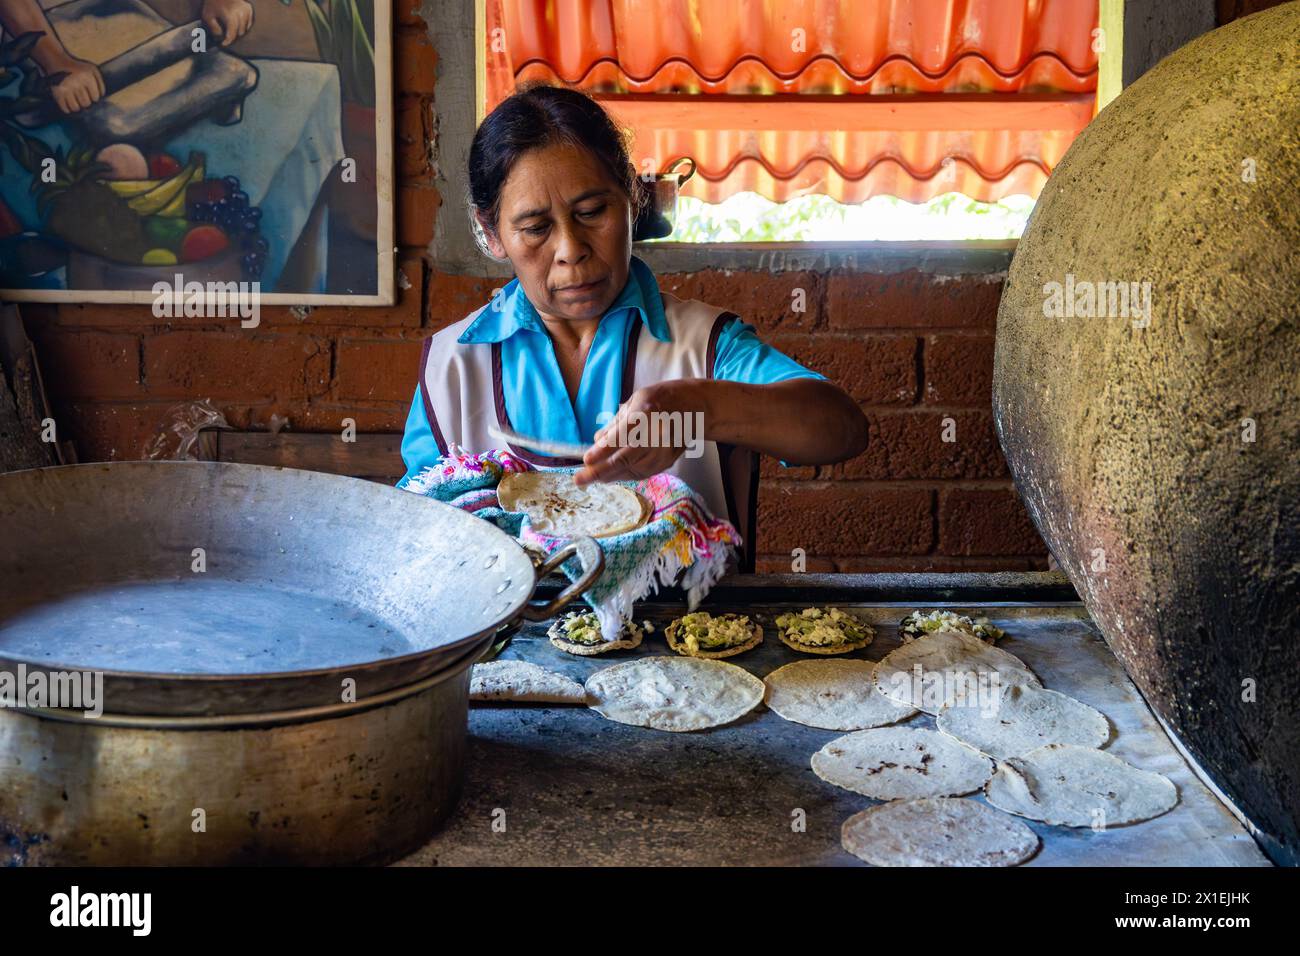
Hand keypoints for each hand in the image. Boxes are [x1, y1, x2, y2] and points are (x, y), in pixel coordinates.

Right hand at [48, 57, 103, 113]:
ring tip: (76, 101)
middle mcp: (77, 83)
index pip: (95, 98)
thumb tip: (102, 96)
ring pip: (75, 108)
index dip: (93, 97)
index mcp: (87, 78)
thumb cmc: (77, 67)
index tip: (90, 94)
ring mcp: (66, 88)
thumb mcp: (92, 69)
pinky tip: (68, 104)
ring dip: (76, 106)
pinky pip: (64, 108)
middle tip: (82, 97)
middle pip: (85, 103)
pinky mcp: (57, 92)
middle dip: (85, 101)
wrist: (57, 60)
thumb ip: (100, 82)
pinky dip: (67, 109)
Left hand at [202, 0, 254, 46]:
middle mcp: (240, 13)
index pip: (232, 34)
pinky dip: (244, 26)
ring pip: (245, 29)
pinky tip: (237, 23)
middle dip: (233, 36)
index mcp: (230, 15)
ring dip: (238, 31)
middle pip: (240, 32)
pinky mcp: (248, 8)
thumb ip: (213, 28)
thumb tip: (220, 37)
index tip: (223, 44)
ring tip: (230, 29)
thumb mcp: (207, 16)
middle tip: (225, 35)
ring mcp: (245, 10)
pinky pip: (249, 23)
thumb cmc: (212, 3)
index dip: (228, 41)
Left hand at [574, 380, 708, 485]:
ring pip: (631, 470)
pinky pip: (640, 474)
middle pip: (625, 459)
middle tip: (579, 479)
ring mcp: (663, 452)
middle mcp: (656, 435)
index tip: (586, 459)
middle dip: (599, 471)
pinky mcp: (665, 463)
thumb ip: (616, 422)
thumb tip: (597, 441)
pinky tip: (607, 476)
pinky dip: (622, 476)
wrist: (695, 408)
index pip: (622, 436)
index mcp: (647, 413)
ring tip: (588, 478)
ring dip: (608, 476)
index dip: (603, 450)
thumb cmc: (661, 399)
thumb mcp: (635, 401)